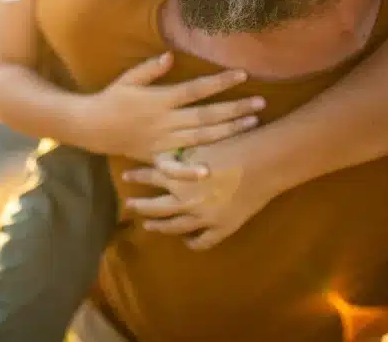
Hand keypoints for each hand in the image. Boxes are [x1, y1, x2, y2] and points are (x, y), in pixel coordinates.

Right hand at [81, 52, 264, 162]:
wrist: (91, 127)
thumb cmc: (112, 99)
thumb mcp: (127, 78)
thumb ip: (150, 68)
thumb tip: (171, 55)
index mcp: (160, 99)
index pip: (195, 89)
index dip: (219, 82)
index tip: (242, 74)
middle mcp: (165, 121)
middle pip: (205, 115)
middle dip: (234, 109)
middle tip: (261, 103)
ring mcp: (162, 141)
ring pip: (200, 138)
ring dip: (227, 132)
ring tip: (252, 124)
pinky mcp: (156, 157)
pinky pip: (175, 166)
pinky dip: (190, 170)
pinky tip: (209, 170)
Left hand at [122, 134, 283, 249]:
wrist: (262, 163)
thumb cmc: (231, 146)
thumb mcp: (199, 145)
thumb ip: (178, 156)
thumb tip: (161, 159)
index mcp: (178, 178)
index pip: (150, 176)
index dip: (136, 175)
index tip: (125, 175)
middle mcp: (185, 201)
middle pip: (155, 207)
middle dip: (140, 206)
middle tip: (129, 206)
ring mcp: (203, 218)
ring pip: (174, 227)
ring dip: (159, 227)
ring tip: (149, 225)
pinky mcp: (222, 228)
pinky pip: (202, 241)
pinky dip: (191, 242)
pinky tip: (186, 240)